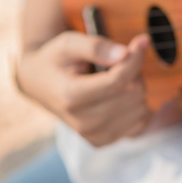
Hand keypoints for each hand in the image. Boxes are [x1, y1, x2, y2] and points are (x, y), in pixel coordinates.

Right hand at [15, 32, 152, 146]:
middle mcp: (82, 122)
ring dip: (135, 87)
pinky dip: (137, 104)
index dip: (135, 58)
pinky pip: (141, 121)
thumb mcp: (68, 43)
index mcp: (71, 96)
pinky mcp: (103, 141)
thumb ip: (95, 46)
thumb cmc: (57, 59)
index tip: (141, 41)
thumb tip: (124, 54)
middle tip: (117, 61)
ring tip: (114, 78)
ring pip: (140, 107)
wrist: (40, 84)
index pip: (118, 80)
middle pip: (132, 92)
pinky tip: (119, 95)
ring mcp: (93, 135)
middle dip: (133, 71)